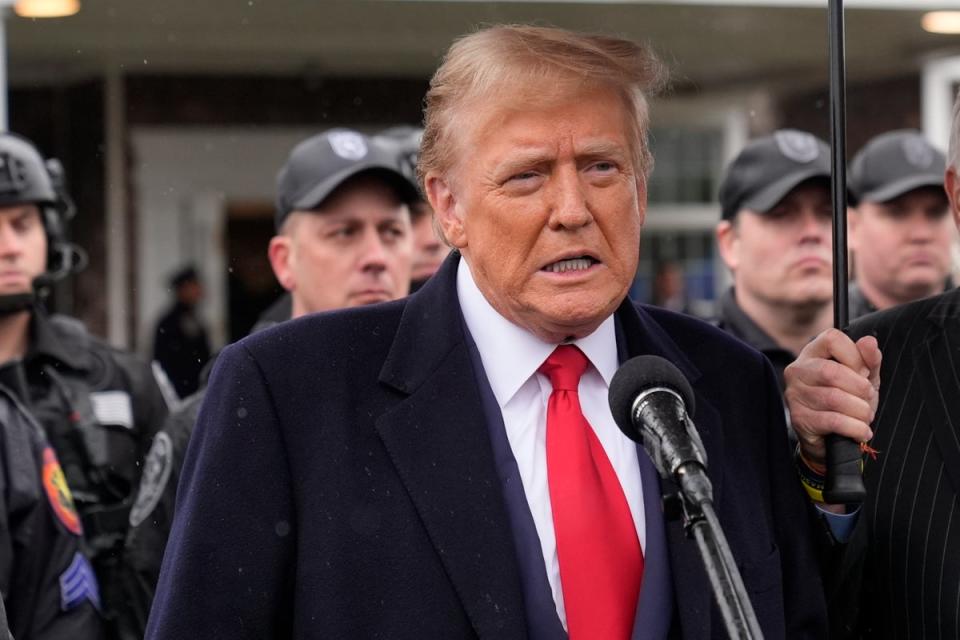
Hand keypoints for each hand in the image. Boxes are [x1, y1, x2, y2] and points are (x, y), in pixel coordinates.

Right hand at [784, 328, 880, 465]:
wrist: (831, 436)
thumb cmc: (846, 399)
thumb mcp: (863, 378)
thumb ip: (868, 360)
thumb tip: (869, 341)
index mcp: (813, 353)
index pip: (832, 339)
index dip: (855, 355)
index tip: (864, 372)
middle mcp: (798, 371)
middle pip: (831, 372)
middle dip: (859, 387)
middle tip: (867, 398)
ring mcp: (795, 394)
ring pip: (834, 398)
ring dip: (860, 411)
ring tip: (865, 416)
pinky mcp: (799, 418)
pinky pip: (833, 420)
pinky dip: (855, 427)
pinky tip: (861, 430)